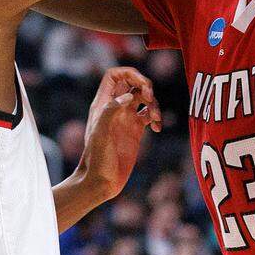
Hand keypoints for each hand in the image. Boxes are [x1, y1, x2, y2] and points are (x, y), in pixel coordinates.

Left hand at [76, 66, 161, 201]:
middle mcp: (116, 108)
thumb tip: (129, 97)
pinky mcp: (136, 131)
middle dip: (145, 85)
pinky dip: (157, 117)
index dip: (129, 73)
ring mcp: (126, 119)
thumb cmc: (97, 158)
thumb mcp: (100, 134)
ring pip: (144, 99)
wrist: (102, 181)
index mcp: (103, 103)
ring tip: (155, 119)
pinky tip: (158, 128)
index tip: (141, 82)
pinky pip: (149, 115)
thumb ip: (111, 111)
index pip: (114, 76)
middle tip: (150, 98)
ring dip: (154, 103)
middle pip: (133, 83)